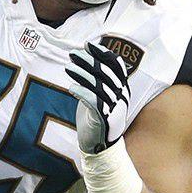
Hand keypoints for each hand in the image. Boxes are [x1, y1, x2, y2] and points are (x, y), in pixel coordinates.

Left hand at [67, 39, 130, 154]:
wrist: (101, 147)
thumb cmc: (99, 118)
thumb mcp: (102, 96)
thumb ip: (99, 80)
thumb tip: (90, 58)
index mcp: (123, 89)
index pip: (116, 66)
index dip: (103, 54)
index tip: (88, 45)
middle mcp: (122, 97)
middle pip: (106, 73)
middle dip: (89, 60)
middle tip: (73, 53)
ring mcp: (114, 108)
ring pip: (99, 86)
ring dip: (82, 74)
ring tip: (68, 67)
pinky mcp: (104, 119)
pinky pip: (93, 102)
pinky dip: (82, 92)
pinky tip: (71, 87)